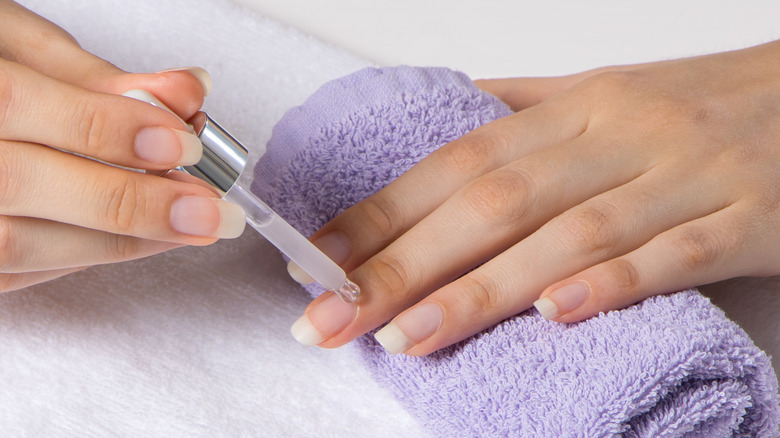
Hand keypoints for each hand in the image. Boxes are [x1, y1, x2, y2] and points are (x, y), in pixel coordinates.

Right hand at [0, 2, 244, 291]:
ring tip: (191, 228)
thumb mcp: (11, 44)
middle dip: (131, 201)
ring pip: (20, 244)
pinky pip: (18, 272)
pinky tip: (141, 240)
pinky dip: (88, 256)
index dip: (107, 127)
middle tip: (210, 211)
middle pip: (22, 186)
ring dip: (121, 240)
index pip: (17, 102)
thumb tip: (185, 93)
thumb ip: (92, 74)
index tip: (185, 142)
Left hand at [291, 40, 779, 354]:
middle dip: (404, 265)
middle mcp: (615, 138)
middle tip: (333, 316)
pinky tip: (553, 316)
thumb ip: (524, 114)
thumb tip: (449, 121)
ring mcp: (679, 179)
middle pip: (493, 203)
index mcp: (574, 110)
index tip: (321, 260)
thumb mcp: (604, 98)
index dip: (383, 213)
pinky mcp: (741, 221)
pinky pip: (670, 257)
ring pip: (568, 236)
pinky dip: (610, 286)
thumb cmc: (698, 104)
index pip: (456, 163)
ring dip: (482, 290)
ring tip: (407, 336)